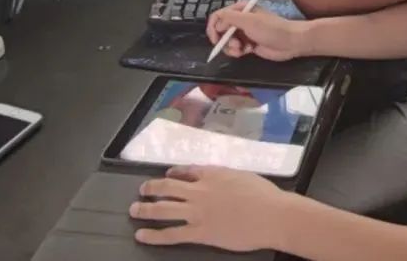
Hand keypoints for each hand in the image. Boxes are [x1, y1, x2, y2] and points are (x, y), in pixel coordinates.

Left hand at [132, 166, 291, 251]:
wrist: (272, 215)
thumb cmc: (265, 195)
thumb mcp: (243, 175)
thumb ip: (226, 176)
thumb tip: (220, 178)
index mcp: (212, 174)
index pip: (186, 170)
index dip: (173, 173)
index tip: (167, 174)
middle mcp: (200, 190)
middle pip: (168, 187)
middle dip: (152, 188)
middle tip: (141, 190)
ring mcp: (198, 212)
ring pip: (163, 208)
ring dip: (145, 208)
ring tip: (134, 209)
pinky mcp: (200, 232)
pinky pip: (172, 234)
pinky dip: (154, 235)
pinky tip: (142, 235)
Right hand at [206, 2, 305, 61]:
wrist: (290, 42)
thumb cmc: (271, 29)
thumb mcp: (249, 20)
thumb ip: (229, 19)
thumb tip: (216, 24)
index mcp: (240, 9)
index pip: (218, 16)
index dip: (214, 28)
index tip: (215, 39)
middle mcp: (240, 20)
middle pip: (221, 30)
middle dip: (224, 40)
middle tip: (234, 45)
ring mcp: (244, 32)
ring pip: (227, 41)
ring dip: (231, 47)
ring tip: (242, 49)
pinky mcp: (248, 44)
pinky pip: (235, 49)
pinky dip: (238, 52)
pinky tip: (247, 51)